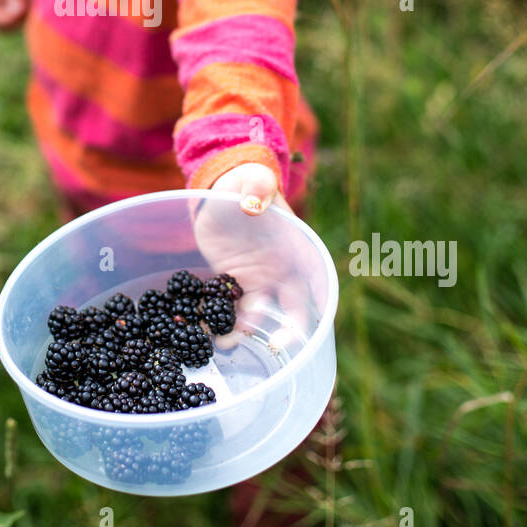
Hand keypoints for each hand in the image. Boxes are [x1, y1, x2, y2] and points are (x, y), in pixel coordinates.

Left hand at [193, 169, 321, 348]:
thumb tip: (253, 202)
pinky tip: (208, 335)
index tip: (318, 320)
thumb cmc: (245, 182)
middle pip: (291, 307)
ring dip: (246, 332)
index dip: (319, 297)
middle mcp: (280, 269)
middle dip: (288, 330)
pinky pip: (230, 308)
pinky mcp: (231, 282)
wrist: (221, 191)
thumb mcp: (252, 179)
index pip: (313, 275)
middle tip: (277, 347)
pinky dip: (221, 323)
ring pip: (257, 314)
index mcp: (294, 246)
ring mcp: (256, 279)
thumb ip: (257, 186)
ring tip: (226, 344)